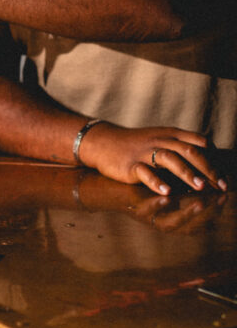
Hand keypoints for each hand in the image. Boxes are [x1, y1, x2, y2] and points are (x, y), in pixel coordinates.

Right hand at [79, 122, 227, 194]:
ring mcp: (145, 152)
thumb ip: (181, 146)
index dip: (214, 158)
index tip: (224, 177)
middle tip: (220, 186)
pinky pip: (145, 172)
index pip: (198, 141)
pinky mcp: (130, 165)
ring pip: (169, 159)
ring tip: (201, 187)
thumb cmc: (137, 144)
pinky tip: (167, 193)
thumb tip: (209, 162)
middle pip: (188, 150)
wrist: (104, 142)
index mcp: (170, 134)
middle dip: (207, 169)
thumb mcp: (161, 138)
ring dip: (187, 173)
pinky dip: (157, 182)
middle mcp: (160, 140)